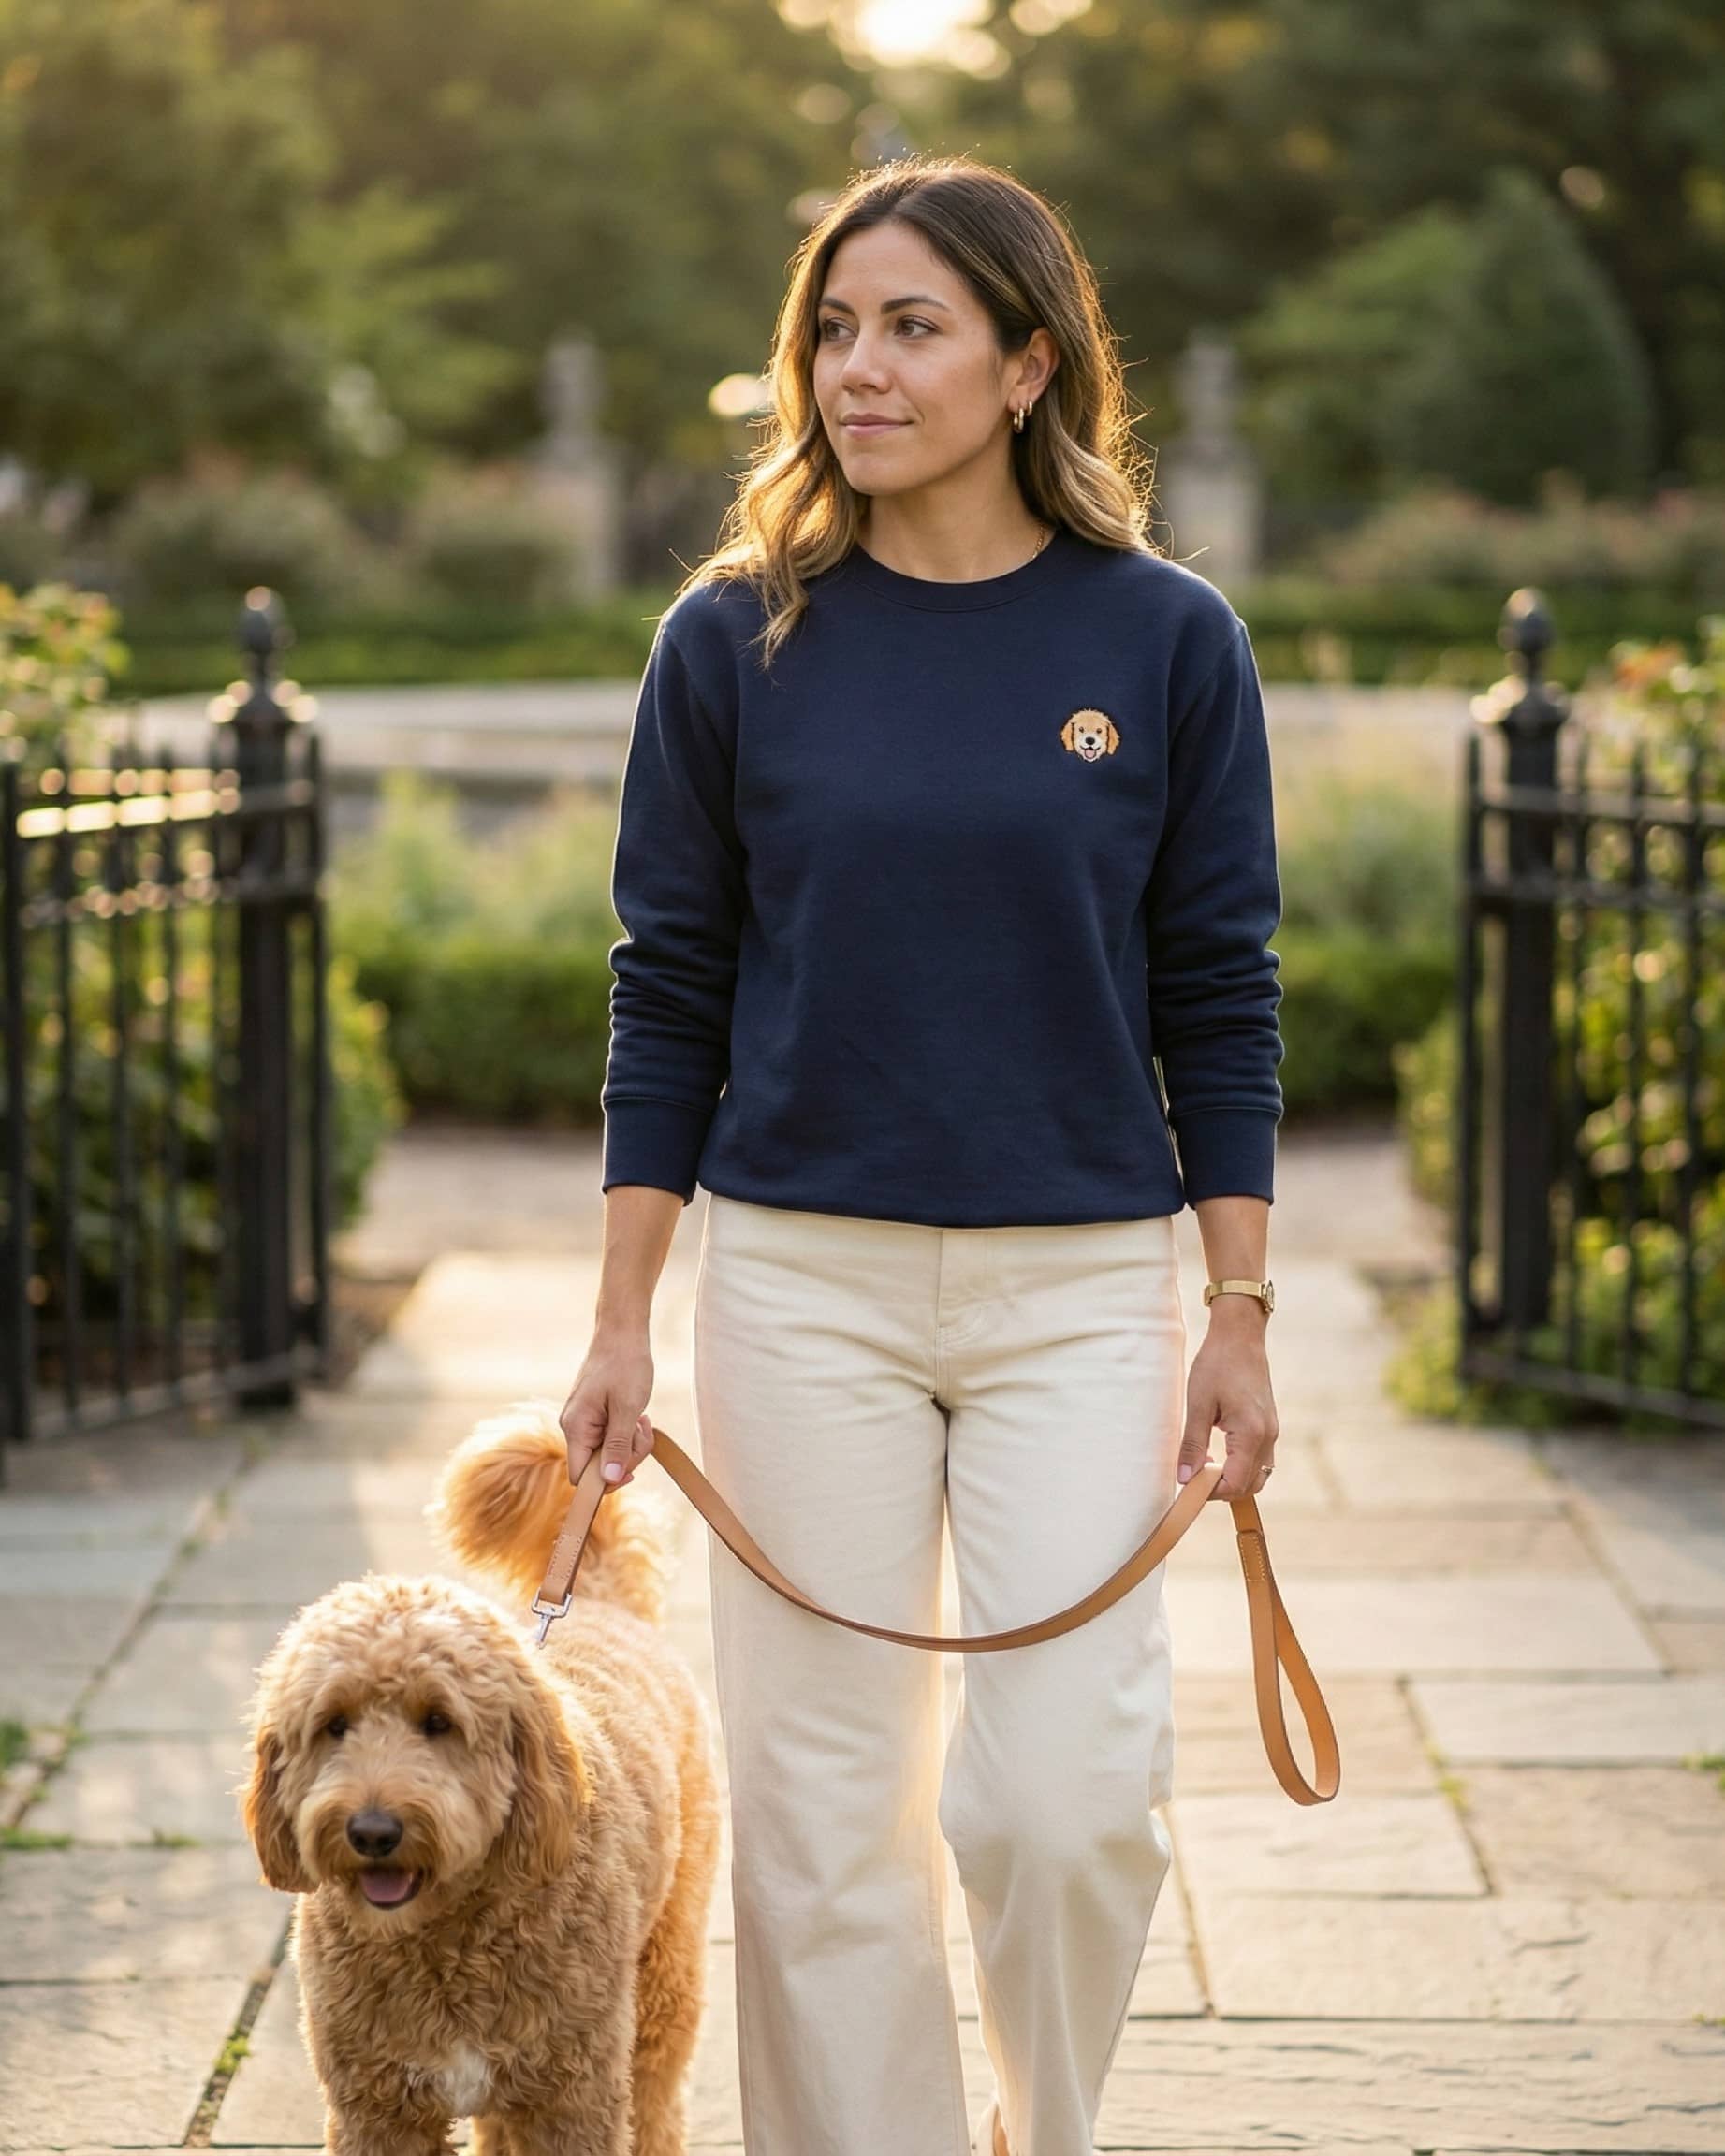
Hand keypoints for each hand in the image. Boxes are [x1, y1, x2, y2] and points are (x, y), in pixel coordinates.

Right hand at [560, 1330, 657, 1489]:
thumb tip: (609, 1480)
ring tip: (642, 1419)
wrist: (622, 1332)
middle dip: (626, 1456)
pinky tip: (638, 1416)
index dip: (605, 1482)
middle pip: (598, 1466)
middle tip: (642, 1431)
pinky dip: (628, 1433)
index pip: (580, 1476)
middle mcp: (574, 1427)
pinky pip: (611, 1438)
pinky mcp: (594, 1416)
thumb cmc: (625, 1364)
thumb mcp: (627, 1407)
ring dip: (631, 1443)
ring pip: (608, 1453)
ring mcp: (584, 1422)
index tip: (631, 1472)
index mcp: (575, 1427)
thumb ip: (618, 1445)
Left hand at [1174, 1309, 1277, 1500]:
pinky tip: (1218, 1454)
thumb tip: (1184, 1479)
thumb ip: (1193, 1445)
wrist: (1240, 1336)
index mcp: (1251, 1434)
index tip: (1188, 1484)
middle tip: (1195, 1477)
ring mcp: (1272, 1431)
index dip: (1211, 1491)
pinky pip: (1260, 1459)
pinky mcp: (1269, 1425)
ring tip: (1205, 1466)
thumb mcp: (1198, 1405)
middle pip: (1251, 1485)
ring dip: (1234, 1479)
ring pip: (1258, 1475)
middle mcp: (1268, 1436)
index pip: (1235, 1483)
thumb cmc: (1217, 1364)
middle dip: (1223, 1490)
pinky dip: (1241, 1466)